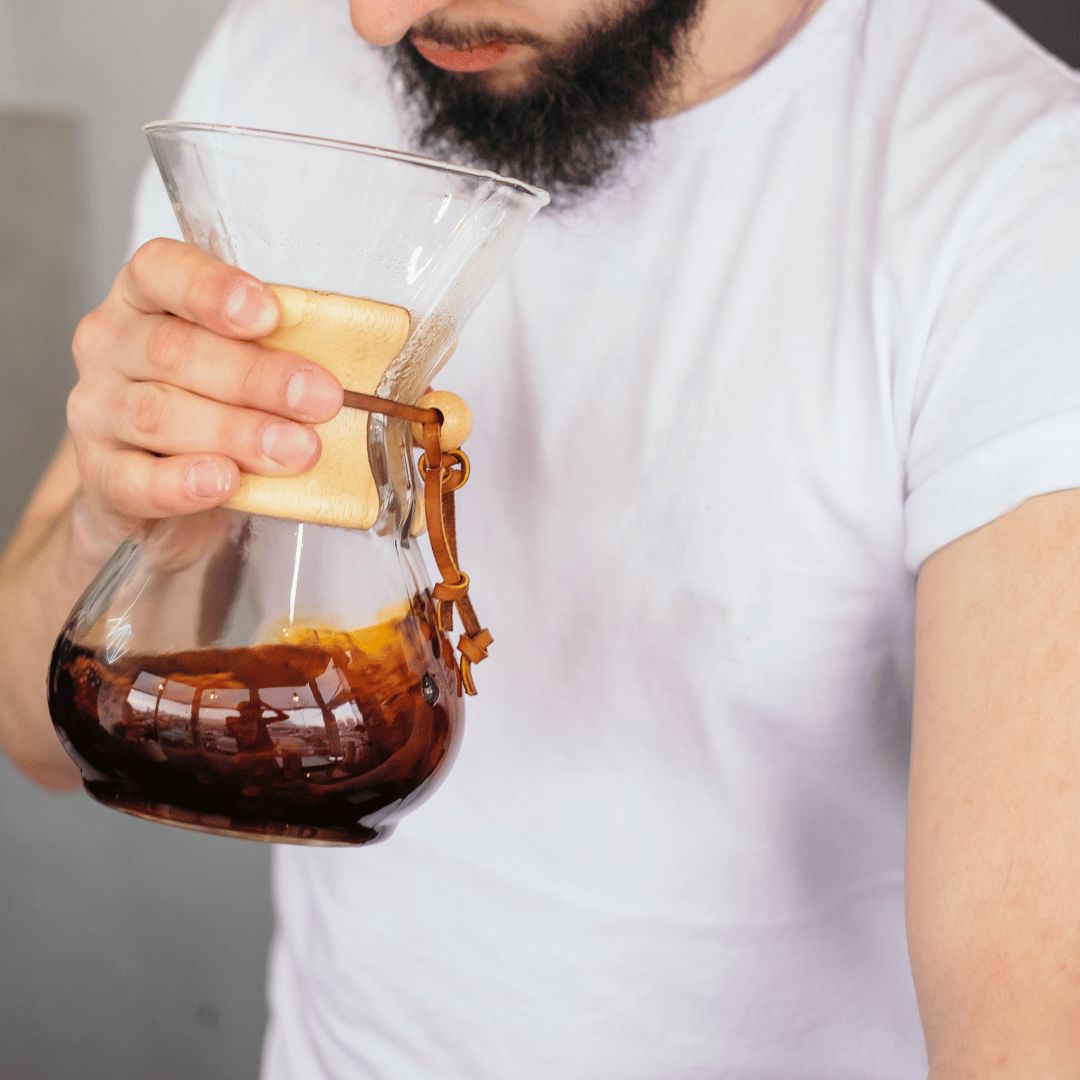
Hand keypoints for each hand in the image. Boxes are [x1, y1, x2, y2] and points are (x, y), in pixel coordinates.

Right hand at [67, 238, 343, 547]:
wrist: (161, 488)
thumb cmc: (215, 406)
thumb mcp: (250, 367)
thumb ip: (294, 355)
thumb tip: (388, 379)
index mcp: (149, 298)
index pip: (162, 270)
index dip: (213, 289)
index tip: (269, 314)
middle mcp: (112, 344)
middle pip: (175, 350)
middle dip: (257, 376)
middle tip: (322, 400)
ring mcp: (97, 410)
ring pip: (160, 413)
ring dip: (237, 432)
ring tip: (297, 450)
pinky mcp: (100, 474)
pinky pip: (135, 479)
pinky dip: (182, 482)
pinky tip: (223, 481)